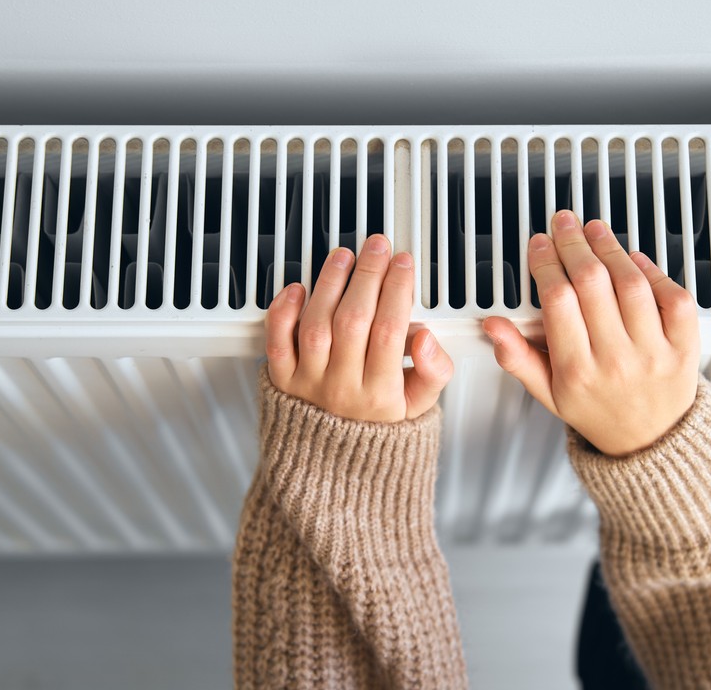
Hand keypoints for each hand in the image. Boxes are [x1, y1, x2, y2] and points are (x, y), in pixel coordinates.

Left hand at [264, 233, 453, 421]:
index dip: (396, 290)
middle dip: (368, 275)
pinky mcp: (282, 379)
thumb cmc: (379, 426)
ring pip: (316, 325)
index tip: (403, 265)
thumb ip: (433, 372)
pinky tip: (297, 288)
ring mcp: (309, 383)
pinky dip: (283, 312)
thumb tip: (426, 338)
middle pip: (353, 321)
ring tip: (344, 256)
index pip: (389, 330)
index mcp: (380, 394)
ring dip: (330, 283)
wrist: (335, 462)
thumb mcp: (420, 406)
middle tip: (377, 248)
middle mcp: (342, 388)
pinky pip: (277, 343)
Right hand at [482, 211, 700, 456]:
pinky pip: (673, 298)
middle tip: (565, 223)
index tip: (540, 245)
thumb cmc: (597, 411)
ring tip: (595, 231)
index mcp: (577, 371)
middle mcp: (616, 360)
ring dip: (610, 248)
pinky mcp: (685, 347)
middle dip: (574, 243)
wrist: (651, 442)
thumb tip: (493, 326)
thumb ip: (518, 357)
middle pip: (593, 283)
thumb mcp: (547, 394)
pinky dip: (655, 272)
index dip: (546, 263)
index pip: (558, 301)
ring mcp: (653, 352)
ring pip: (632, 284)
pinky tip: (635, 259)